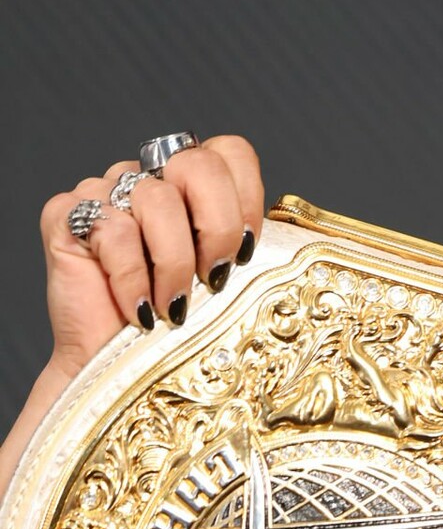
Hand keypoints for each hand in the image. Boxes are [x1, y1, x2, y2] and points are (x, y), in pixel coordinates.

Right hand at [37, 136, 265, 382]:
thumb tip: (290, 244)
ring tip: (172, 309)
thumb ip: (242, 251)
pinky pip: (112, 228)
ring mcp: (105, 192)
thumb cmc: (176, 337)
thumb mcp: (226, 290)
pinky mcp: (66, 215)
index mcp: (191, 189)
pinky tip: (138, 312)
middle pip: (197, 163)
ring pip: (155, 199)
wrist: (117, 376)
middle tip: (214, 279)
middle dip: (216, 227)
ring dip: (173, 266)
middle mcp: (149, 180)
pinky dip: (132, 278)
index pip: (230, 152)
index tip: (244, 252)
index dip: (246, 198)